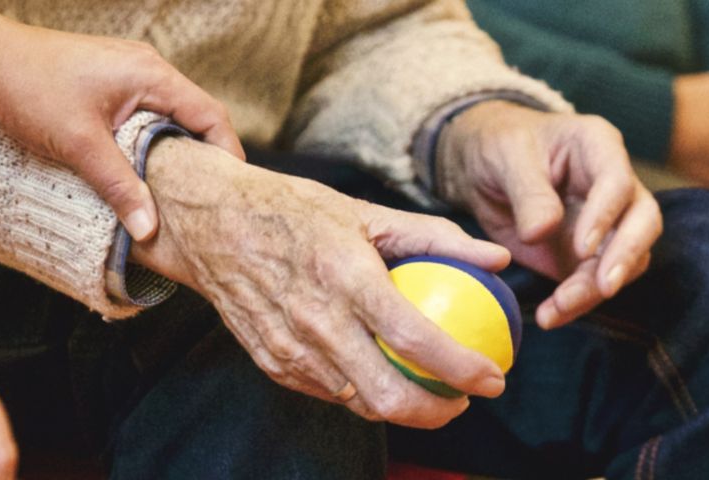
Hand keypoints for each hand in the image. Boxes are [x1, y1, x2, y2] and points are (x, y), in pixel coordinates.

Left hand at [0, 25, 244, 241]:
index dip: (227, 154)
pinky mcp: (109, 81)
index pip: (211, 115)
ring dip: (172, 152)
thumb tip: (150, 229)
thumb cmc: (30, 88)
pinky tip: (139, 170)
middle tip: (206, 201)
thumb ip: (120, 187)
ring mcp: (128, 72)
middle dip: (203, 158)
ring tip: (175, 193)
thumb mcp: (80, 145)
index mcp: (152, 75)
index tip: (230, 192)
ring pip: (168, 117)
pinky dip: (149, 141)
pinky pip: (145, 114)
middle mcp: (147, 68)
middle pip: (194, 116)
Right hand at [132, 138, 511, 428]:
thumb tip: (497, 258)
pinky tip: (383, 376)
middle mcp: (316, 321)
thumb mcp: (366, 211)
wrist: (210, 223)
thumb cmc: (294, 211)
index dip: (462, 368)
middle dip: (439, 412)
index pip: (415, 339)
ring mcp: (290, 349)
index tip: (494, 377)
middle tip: (465, 399)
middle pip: (388, 396)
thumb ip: (436, 236)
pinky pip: (330, 393)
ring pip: (360, 403)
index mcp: (345, 276)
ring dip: (403, 408)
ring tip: (431, 391)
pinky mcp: (273, 363)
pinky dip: (363, 392)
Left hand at [438, 101, 661, 329]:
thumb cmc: (500, 146)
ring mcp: (608, 222)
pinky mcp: (590, 255)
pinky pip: (595, 283)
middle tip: (604, 287)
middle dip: (626, 256)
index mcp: (598, 146)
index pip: (618, 181)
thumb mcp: (506, 157)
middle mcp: (614, 184)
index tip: (582, 247)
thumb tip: (542, 232)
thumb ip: (528, 192)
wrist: (483, 169)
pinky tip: (551, 315)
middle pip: (643, 221)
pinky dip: (577, 303)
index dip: (606, 215)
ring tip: (557, 308)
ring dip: (596, 289)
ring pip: (625, 260)